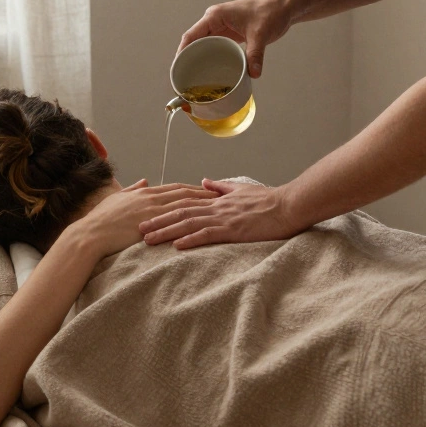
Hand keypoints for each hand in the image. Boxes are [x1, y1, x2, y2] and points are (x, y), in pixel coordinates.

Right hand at [65, 181, 219, 257]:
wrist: (91, 234)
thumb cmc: (100, 220)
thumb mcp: (116, 199)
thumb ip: (132, 189)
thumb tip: (144, 180)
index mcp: (144, 191)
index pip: (174, 188)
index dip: (191, 188)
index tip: (205, 188)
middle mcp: (151, 196)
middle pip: (184, 193)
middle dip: (204, 193)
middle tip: (221, 194)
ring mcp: (152, 209)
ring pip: (184, 203)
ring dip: (203, 203)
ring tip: (220, 205)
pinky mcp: (152, 223)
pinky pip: (178, 218)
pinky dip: (194, 217)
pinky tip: (206, 220)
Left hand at [139, 179, 307, 249]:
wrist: (289, 205)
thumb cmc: (268, 200)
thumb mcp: (241, 189)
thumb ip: (221, 186)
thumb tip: (204, 181)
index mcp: (216, 200)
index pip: (184, 203)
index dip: (164, 209)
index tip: (147, 214)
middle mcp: (215, 207)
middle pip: (180, 213)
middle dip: (157, 221)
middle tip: (137, 228)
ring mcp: (224, 218)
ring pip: (189, 223)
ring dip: (167, 231)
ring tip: (149, 239)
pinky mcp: (234, 229)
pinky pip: (209, 234)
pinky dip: (191, 239)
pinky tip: (177, 245)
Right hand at [178, 0, 291, 78]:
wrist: (283, 7)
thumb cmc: (271, 12)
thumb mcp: (261, 34)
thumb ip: (255, 54)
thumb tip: (253, 74)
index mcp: (215, 16)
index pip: (191, 36)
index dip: (181, 53)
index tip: (177, 69)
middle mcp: (214, 21)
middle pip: (193, 42)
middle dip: (186, 60)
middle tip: (182, 79)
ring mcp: (220, 28)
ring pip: (202, 46)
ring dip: (196, 60)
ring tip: (191, 79)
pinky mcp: (227, 34)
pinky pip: (213, 48)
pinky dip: (208, 59)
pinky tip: (208, 72)